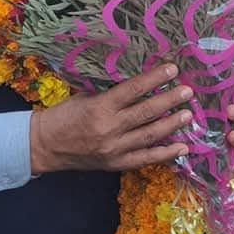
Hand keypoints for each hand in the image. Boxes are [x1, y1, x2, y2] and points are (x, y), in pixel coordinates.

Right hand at [30, 63, 192, 173]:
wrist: (44, 145)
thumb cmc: (63, 115)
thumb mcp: (84, 96)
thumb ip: (110, 93)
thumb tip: (139, 82)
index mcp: (100, 106)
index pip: (133, 89)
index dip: (155, 78)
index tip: (172, 69)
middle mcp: (109, 128)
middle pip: (146, 112)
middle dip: (170, 100)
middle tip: (188, 91)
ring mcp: (114, 149)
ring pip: (150, 135)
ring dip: (172, 125)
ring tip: (188, 114)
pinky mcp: (115, 164)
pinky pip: (145, 159)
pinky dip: (165, 154)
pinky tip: (182, 147)